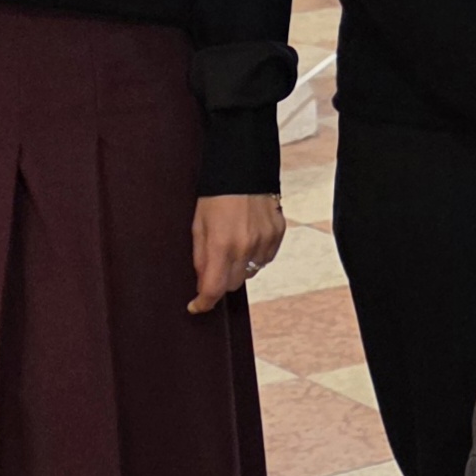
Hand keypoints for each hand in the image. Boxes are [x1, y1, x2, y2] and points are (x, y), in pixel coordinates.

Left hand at [188, 193, 285, 313]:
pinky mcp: (278, 234)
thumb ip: (200, 257)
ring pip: (251, 272)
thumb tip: (202, 283)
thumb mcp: (198, 225)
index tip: (197, 306)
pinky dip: (255, 255)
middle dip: (221, 280)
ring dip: (239, 267)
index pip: (213, 288)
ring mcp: (265, 241)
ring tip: (233, 245)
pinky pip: (265, 258)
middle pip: (232, 284)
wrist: (243, 168)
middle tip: (214, 265)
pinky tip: (249, 238)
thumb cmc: (216, 195)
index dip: (204, 303)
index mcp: (221, 244)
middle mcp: (245, 246)